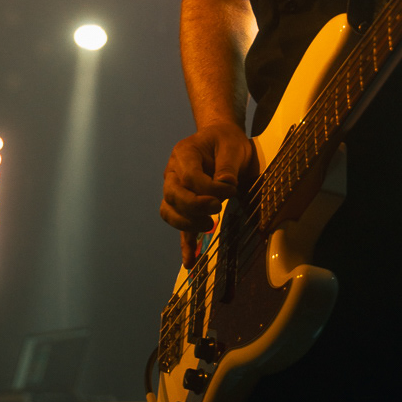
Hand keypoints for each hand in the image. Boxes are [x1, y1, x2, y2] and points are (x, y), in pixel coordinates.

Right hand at [160, 121, 255, 267]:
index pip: (189, 176)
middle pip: (172, 195)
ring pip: (169, 211)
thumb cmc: (226, 141)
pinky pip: (179, 225)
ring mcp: (174, 189)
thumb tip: (225, 186)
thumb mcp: (232, 146)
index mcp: (184, 154)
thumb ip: (227, 166)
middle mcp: (173, 172)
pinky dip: (184, 244)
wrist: (220, 139)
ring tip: (209, 225)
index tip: (231, 191)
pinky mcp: (183, 205)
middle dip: (194, 206)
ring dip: (186, 223)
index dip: (209, 188)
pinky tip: (190, 262)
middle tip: (217, 208)